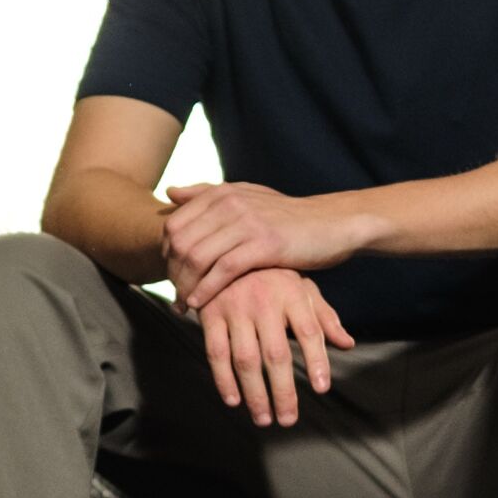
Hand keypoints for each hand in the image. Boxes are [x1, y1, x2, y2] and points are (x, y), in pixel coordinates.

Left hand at [163, 180, 366, 308]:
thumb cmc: (287, 217)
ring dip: (185, 285)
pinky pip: (222, 271)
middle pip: (180, 242)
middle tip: (174, 295)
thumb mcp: (247, 197)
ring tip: (184, 305)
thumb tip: (171, 192)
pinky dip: (206, 290)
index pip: (174, 224)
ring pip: (197, 257)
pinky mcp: (264, 245)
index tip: (170, 275)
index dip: (165, 254)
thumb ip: (208, 194)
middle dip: (172, 274)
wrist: (332, 223)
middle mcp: (230, 204)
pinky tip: (200, 304)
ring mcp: (247, 223)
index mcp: (222, 193)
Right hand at [188, 267, 353, 426]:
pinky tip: (233, 400)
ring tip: (263, 418)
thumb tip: (347, 344)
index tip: (321, 388)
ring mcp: (235, 307)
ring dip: (254, 393)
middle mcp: (264, 301)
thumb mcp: (302, 287)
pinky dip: (223, 379)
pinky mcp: (210, 314)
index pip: (309, 331)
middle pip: (276, 354)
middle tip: (288, 419)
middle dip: (283, 390)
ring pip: (245, 359)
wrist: (225, 248)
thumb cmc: (272, 274)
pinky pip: (216, 352)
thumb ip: (324, 316)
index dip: (316, 360)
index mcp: (291, 292)